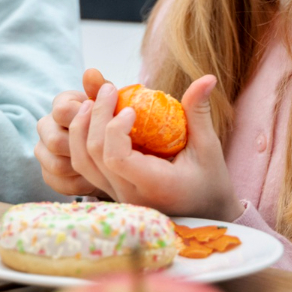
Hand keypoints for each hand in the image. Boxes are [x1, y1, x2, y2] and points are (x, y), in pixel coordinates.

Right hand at [36, 69, 109, 196]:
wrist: (119, 148)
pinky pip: (57, 183)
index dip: (86, 121)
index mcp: (62, 104)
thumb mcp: (116, 104)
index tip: (109, 125)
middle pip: (55, 141)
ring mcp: (43, 151)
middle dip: (85, 149)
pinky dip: (79, 183)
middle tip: (108, 152)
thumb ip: (103, 89)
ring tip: (104, 167)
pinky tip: (97, 179)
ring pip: (55, 164)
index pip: (62, 112)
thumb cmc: (118, 123)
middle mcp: (46, 125)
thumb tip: (91, 72)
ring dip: (82, 168)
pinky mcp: (48, 174)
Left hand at [68, 74, 239, 219]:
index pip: (117, 159)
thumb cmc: (210, 181)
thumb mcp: (208, 148)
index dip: (115, 129)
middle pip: (93, 155)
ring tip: (91, 101)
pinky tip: (91, 118)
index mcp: (155, 186)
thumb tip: (207, 77)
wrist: (203, 214)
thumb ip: (199, 112)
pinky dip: (81, 140)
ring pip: (81, 162)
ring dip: (81, 128)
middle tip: (107, 89)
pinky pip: (84, 167)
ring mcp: (116, 196)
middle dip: (95, 116)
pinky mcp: (110, 191)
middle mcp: (130, 195)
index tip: (130, 108)